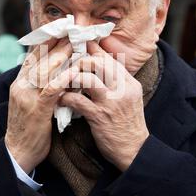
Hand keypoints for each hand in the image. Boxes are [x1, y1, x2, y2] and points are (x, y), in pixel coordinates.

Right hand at [5, 38, 76, 173]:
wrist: (18, 152)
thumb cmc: (28, 126)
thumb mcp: (30, 101)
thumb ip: (38, 85)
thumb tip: (54, 72)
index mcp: (19, 83)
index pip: (32, 56)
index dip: (45, 41)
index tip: (59, 30)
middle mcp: (21, 86)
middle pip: (38, 59)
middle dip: (55, 43)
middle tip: (70, 31)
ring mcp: (27, 97)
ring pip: (44, 70)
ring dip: (60, 56)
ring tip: (74, 44)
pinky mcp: (36, 110)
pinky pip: (50, 90)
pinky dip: (62, 79)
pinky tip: (74, 72)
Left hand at [60, 41, 148, 170]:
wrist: (134, 149)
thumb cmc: (128, 123)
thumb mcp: (130, 98)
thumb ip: (118, 82)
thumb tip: (100, 66)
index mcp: (129, 83)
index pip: (110, 59)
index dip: (93, 50)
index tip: (80, 46)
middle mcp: (122, 89)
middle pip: (99, 63)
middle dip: (80, 61)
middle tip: (70, 66)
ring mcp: (111, 102)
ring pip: (88, 78)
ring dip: (72, 77)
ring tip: (64, 81)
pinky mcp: (99, 116)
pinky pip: (78, 101)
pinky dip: (66, 98)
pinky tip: (61, 99)